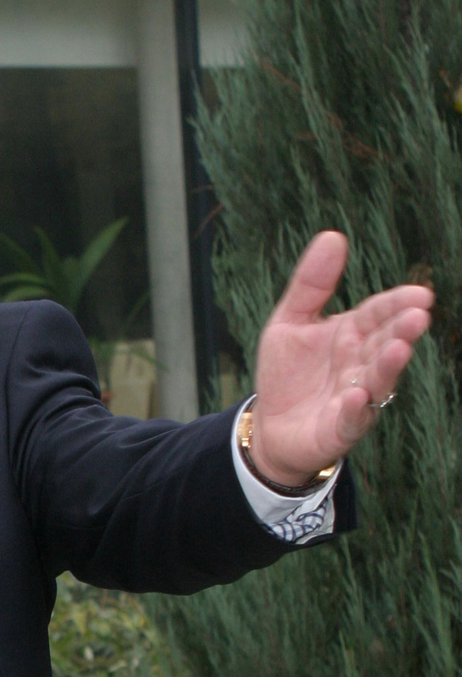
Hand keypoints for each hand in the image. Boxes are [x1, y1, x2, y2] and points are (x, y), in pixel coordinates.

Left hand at [250, 231, 433, 485]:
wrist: (270, 425)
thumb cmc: (288, 372)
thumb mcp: (290, 321)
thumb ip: (311, 284)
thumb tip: (333, 235)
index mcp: (352, 335)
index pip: (378, 314)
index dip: (396, 305)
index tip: (419, 294)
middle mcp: (361, 364)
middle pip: (385, 344)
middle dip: (401, 331)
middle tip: (418, 316)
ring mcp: (356, 397)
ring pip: (378, 380)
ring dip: (388, 366)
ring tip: (399, 348)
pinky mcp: (340, 428)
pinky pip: (352, 418)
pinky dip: (356, 408)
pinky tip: (358, 395)